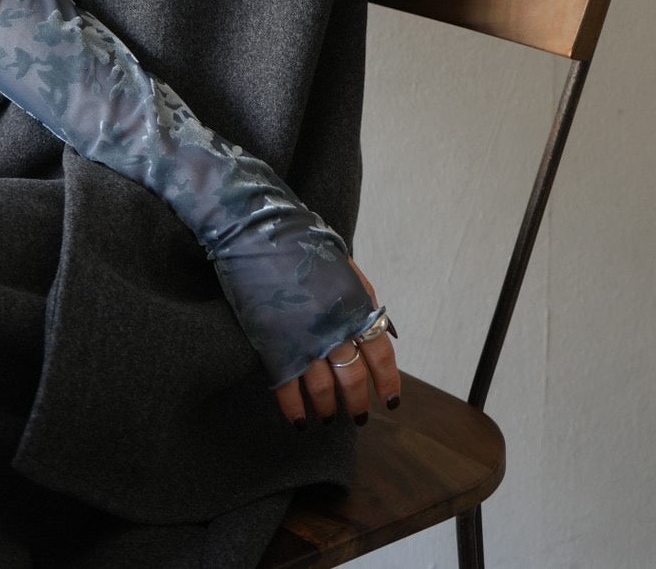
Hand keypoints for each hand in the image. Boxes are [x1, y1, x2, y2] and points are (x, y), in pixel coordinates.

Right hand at [271, 256, 401, 427]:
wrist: (265, 236)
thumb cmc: (308, 249)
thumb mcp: (347, 271)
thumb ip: (363, 302)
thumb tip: (382, 331)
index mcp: (355, 309)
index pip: (381, 356)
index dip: (387, 383)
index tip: (389, 403)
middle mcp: (334, 329)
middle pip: (352, 379)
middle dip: (357, 403)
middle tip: (358, 417)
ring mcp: (304, 340)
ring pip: (322, 389)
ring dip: (327, 409)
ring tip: (328, 419)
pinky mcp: (275, 346)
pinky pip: (287, 388)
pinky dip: (294, 409)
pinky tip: (299, 419)